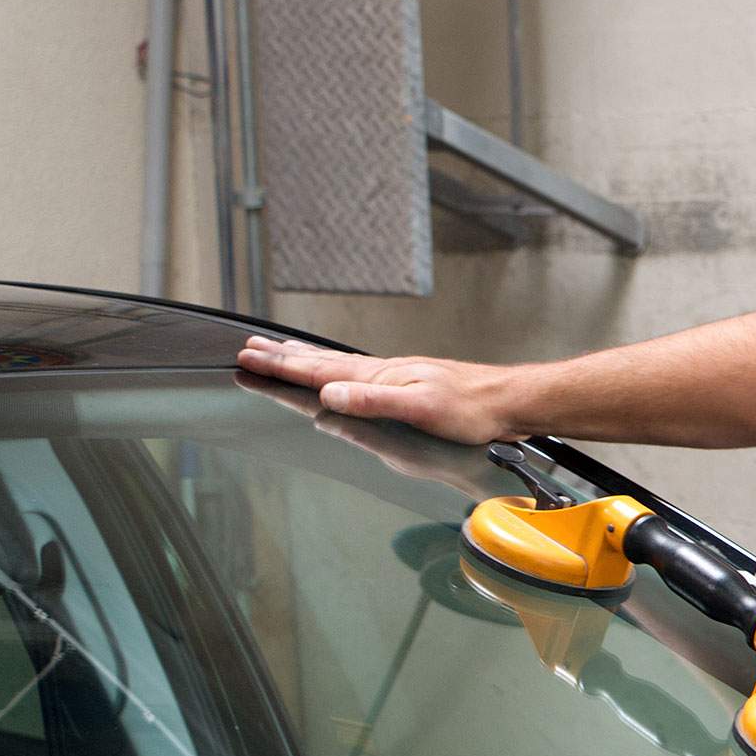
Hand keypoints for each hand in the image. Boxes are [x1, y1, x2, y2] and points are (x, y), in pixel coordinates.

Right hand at [236, 335, 519, 444]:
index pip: (317, 370)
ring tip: (281, 350)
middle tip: (250, 347)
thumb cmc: (471, 409)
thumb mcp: (419, 408)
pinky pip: (357, 372)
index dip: (281, 366)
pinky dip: (335, 368)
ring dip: (305, 357)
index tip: (248, 357)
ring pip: (337, 364)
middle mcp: (382, 372)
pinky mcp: (407, 385)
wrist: (506, 401)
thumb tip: (329, 393)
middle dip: (282, 356)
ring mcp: (394, 377)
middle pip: (321, 361)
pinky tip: (338, 372)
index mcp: (378, 376)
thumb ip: (373, 401)